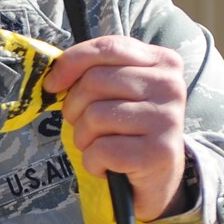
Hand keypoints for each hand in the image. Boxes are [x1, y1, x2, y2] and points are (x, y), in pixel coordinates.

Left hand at [42, 35, 188, 218]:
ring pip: (94, 116)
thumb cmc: (128, 129)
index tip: (52, 84)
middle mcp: (170, 86)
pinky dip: (93, 162)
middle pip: (95, 81)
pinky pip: (101, 150)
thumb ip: (93, 73)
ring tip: (101, 146)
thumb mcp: (117, 92)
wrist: (158, 176)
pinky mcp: (158, 152)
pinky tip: (109, 166)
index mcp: (162, 62)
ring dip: (84, 138)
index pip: (108, 47)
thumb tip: (53, 75)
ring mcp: (167, 119)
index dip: (71, 63)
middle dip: (75, 107)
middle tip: (85, 125)